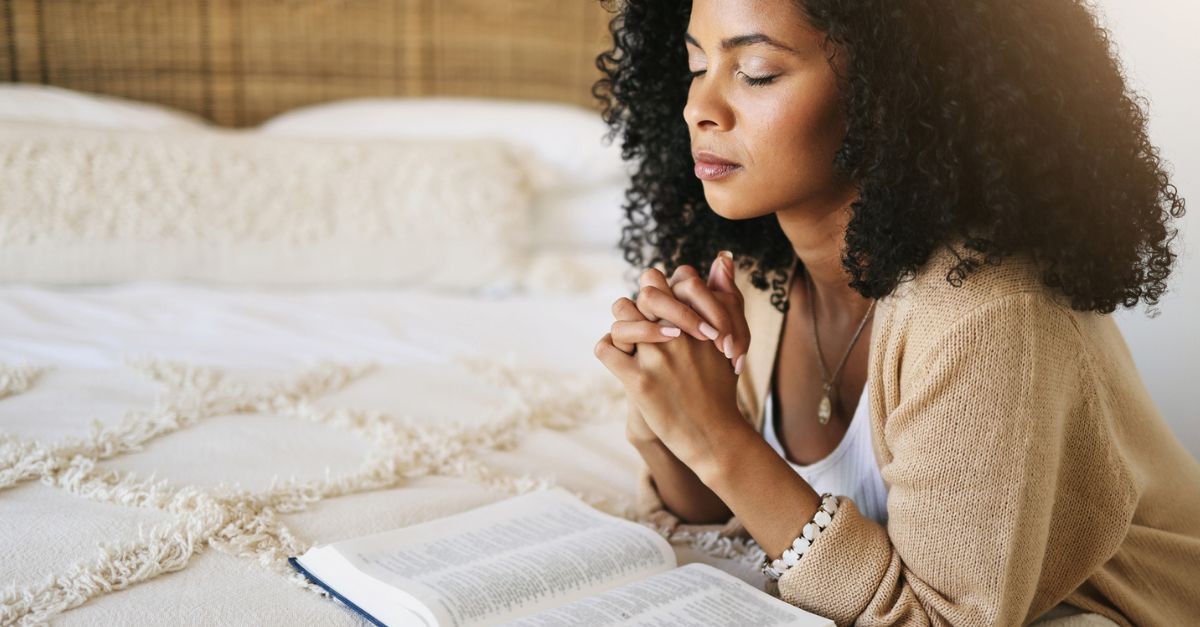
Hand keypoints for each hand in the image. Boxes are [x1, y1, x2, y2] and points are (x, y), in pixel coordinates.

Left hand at [595, 252, 755, 476]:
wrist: (714, 435)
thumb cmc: (720, 386)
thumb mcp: (729, 338)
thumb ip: (724, 296)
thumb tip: (722, 257)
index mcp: (697, 320)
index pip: (660, 281)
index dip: (653, 290)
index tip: (656, 307)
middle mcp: (677, 333)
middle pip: (638, 295)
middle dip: (635, 305)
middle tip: (638, 321)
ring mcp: (657, 357)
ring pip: (619, 317)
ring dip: (621, 327)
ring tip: (628, 341)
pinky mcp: (639, 382)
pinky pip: (605, 349)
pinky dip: (608, 351)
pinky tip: (619, 361)